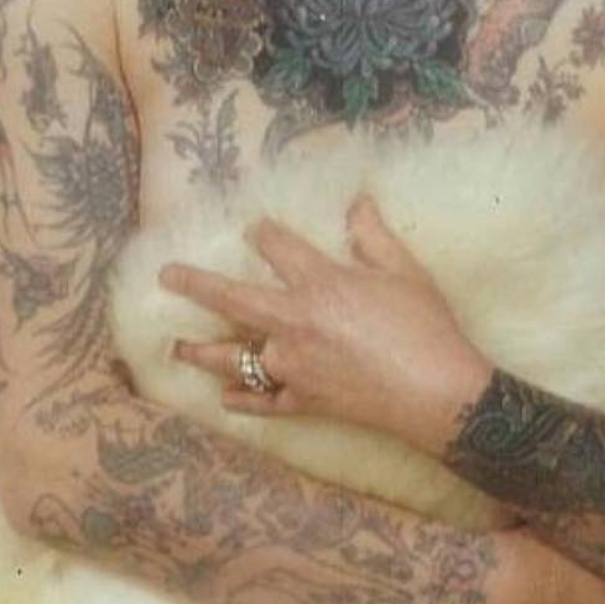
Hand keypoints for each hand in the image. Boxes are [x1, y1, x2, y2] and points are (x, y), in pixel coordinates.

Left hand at [159, 195, 491, 446]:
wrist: (438, 394)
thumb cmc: (425, 326)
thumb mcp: (403, 271)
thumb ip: (373, 235)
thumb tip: (357, 201)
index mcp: (319, 283)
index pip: (276, 247)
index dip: (262, 233)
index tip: (252, 228)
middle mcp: (294, 323)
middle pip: (232, 298)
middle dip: (196, 284)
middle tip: (167, 275)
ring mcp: (292, 366)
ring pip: (235, 358)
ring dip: (202, 351)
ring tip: (177, 347)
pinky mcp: (303, 401)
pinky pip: (262, 402)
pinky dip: (242, 401)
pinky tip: (223, 399)